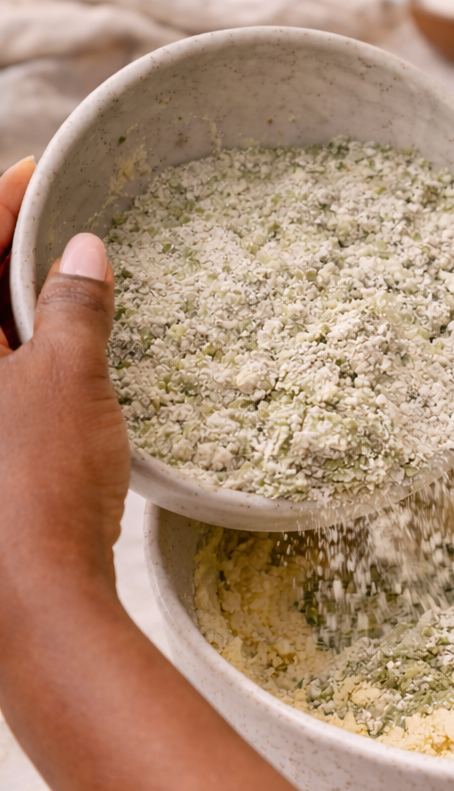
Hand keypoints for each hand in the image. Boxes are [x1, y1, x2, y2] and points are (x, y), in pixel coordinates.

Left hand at [0, 158, 128, 594]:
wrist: (34, 596)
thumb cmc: (38, 482)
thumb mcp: (69, 382)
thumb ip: (74, 311)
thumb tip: (84, 253)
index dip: (3, 200)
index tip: (42, 171)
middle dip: (10, 247)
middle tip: (62, 223)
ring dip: (20, 301)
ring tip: (74, 280)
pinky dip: (28, 349)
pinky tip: (70, 350)